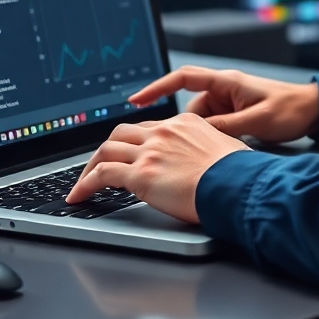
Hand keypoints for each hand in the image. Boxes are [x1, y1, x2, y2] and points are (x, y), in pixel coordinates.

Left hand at [66, 113, 248, 222]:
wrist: (236, 184)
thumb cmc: (238, 173)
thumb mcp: (226, 148)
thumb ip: (209, 150)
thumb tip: (210, 163)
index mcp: (185, 123)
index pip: (149, 128)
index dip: (134, 142)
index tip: (128, 153)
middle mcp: (164, 132)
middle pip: (123, 133)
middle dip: (108, 149)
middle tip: (100, 165)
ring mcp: (150, 151)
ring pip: (106, 149)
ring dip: (91, 166)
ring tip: (83, 183)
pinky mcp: (140, 174)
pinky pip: (101, 174)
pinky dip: (85, 184)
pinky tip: (80, 196)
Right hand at [129, 65, 318, 141]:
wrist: (313, 111)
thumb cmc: (290, 109)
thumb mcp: (256, 122)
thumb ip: (225, 128)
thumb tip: (197, 135)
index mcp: (225, 82)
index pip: (183, 79)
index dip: (157, 88)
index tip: (136, 100)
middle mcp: (224, 89)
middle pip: (190, 109)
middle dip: (189, 130)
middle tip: (195, 148)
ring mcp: (229, 102)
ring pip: (200, 122)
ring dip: (205, 138)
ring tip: (220, 151)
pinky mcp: (234, 114)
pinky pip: (213, 126)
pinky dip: (213, 139)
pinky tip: (224, 151)